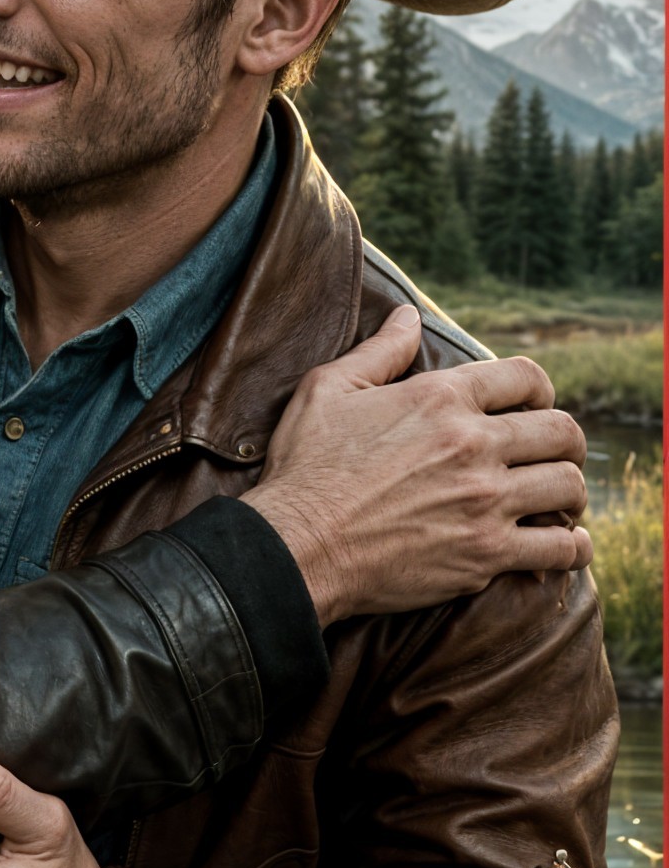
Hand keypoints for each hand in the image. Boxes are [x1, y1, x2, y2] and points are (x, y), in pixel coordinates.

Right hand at [244, 305, 590, 623]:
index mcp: (439, 398)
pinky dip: (571, 546)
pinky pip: (561, 547)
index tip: (530, 408)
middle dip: (564, 442)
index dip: (537, 390)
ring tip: (553, 500)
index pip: (526, 377)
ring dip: (567, 493)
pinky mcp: (487, 552)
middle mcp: (473, 444)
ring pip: (569, 485)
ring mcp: (485, 500)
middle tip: (549, 456)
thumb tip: (408, 314)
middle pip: (563, 431)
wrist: (297, 545)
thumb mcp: (327, 391)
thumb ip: (378, 351)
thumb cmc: (305, 466)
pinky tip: (561, 544)